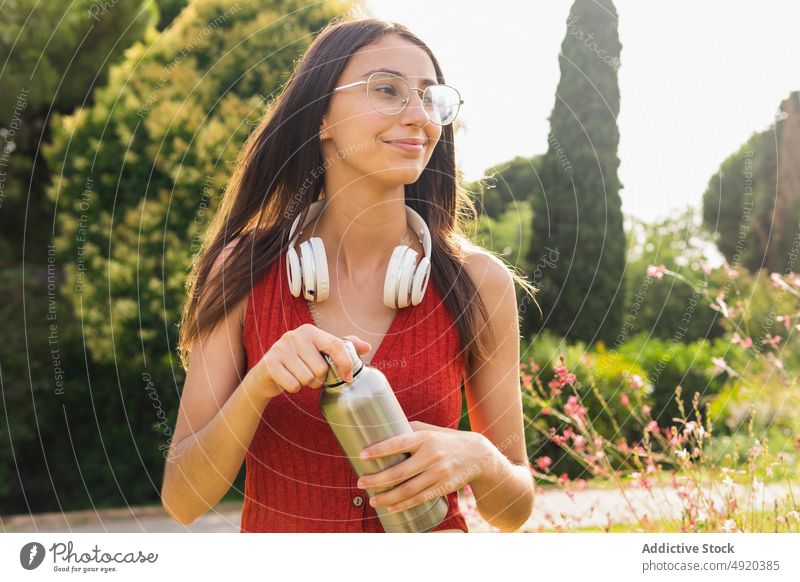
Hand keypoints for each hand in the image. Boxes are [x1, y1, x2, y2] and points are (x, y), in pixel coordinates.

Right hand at [253, 324, 370, 397]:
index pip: (335, 345)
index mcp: (310, 331)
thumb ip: (343, 347)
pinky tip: (287, 380)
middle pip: (321, 368)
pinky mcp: (270, 364)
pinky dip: (293, 388)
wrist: (266, 374)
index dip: (345, 363)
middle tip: (308, 373)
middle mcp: (294, 336)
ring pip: (307, 378)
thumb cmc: (299, 362)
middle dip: (318, 378)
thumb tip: (367, 347)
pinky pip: (294, 385)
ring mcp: (280, 349)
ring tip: (297, 376)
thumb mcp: (320, 352)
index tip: (347, 378)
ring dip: (305, 384)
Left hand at [356, 420, 493, 512]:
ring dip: (387, 497)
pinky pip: (419, 499)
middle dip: (376, 479)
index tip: (361, 455)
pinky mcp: (443, 487)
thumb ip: (408, 431)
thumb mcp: (429, 430)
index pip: (398, 443)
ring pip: (408, 490)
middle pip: (399, 472)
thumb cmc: (445, 440)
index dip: (379, 450)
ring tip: (372, 499)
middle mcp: (432, 456)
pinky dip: (403, 504)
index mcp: (426, 438)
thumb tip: (380, 432)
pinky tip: (390, 506)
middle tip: (360, 482)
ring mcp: (438, 473)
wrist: (477, 455)